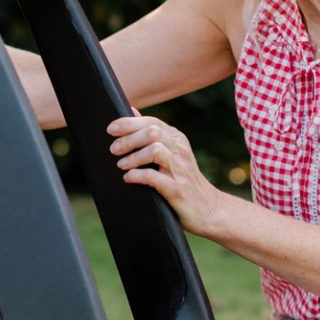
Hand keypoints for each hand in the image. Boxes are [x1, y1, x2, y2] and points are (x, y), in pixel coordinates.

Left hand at [107, 113, 223, 233]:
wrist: (208, 208)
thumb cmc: (183, 179)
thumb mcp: (171, 152)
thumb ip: (152, 133)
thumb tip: (131, 111)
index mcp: (177, 139)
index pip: (152, 122)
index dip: (129, 123)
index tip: (111, 129)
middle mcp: (179, 151)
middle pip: (152, 132)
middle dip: (129, 139)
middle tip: (114, 149)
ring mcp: (180, 169)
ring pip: (154, 150)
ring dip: (133, 157)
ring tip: (122, 164)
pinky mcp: (177, 189)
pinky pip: (153, 177)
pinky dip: (137, 176)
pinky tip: (128, 178)